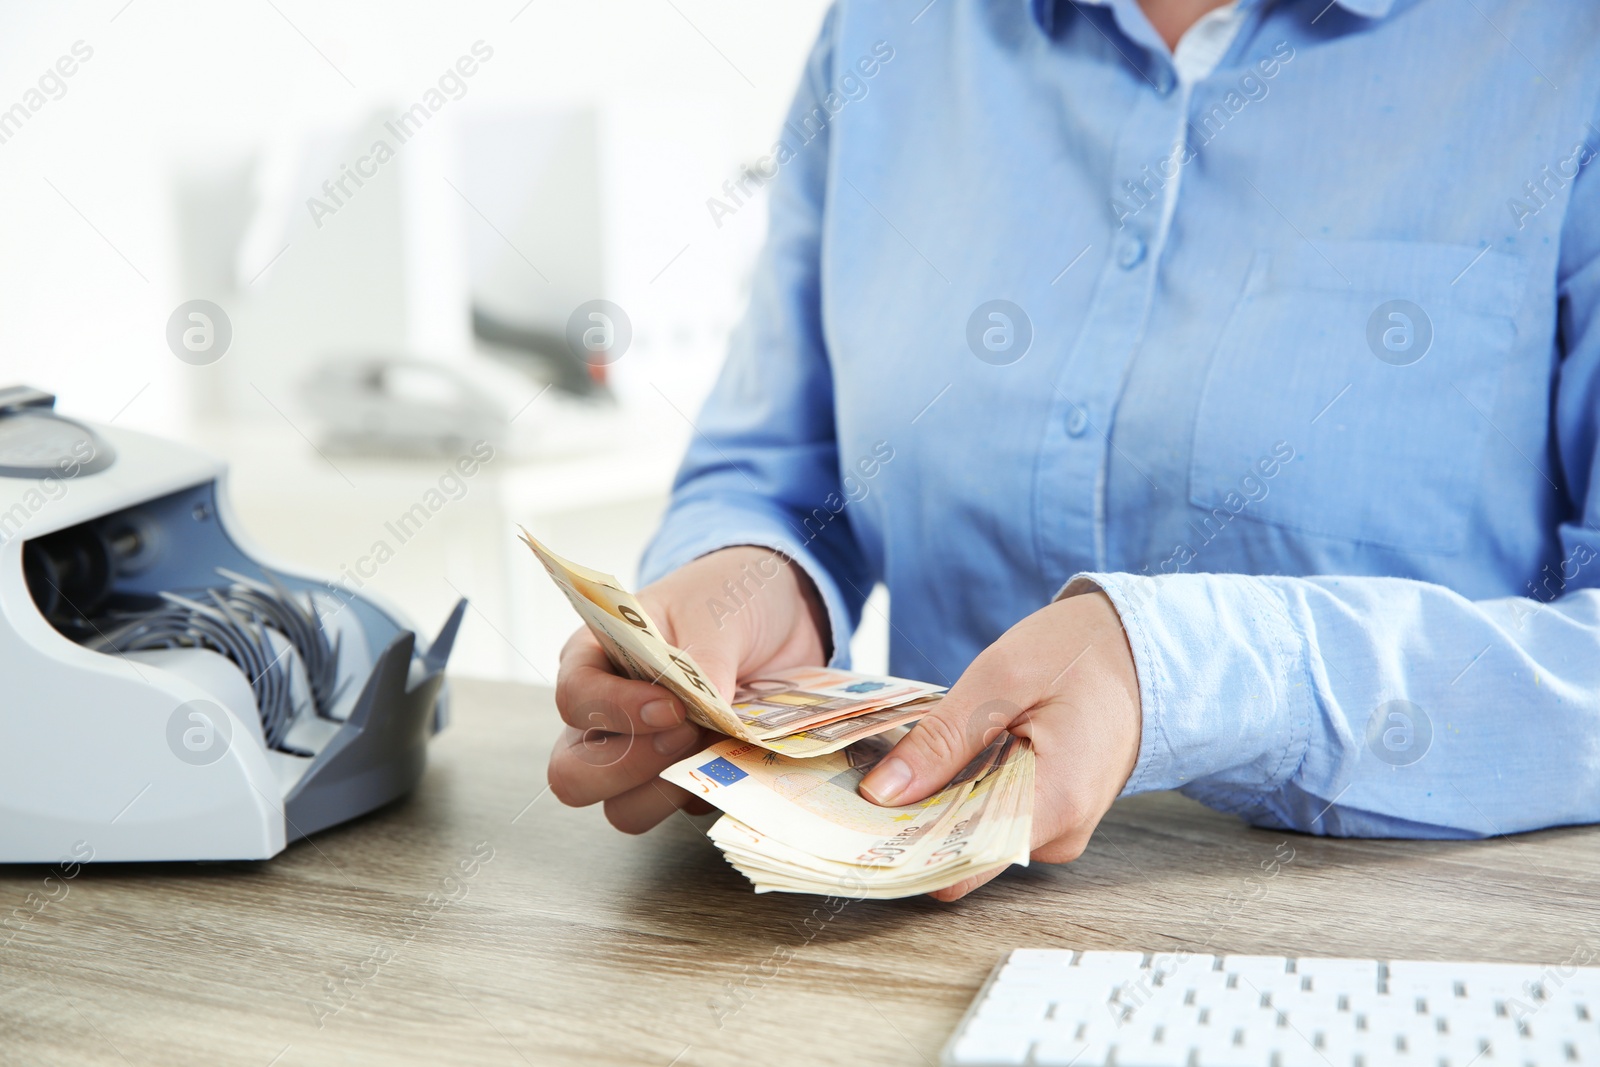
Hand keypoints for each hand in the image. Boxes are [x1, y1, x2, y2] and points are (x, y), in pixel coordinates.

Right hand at [546, 546, 828, 831]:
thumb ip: (704, 662)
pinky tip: (744, 758)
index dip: (615, 710)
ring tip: (714, 748)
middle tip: (685, 734)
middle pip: (573, 775)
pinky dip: (714, 792)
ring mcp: (645, 756)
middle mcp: (606, 716)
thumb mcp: (715, 613)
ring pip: (623, 809)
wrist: (783, 615)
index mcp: (594, 659)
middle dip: (626, 768)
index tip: (671, 707)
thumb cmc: (727, 599)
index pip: (575, 699)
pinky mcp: (689, 778)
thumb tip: (708, 711)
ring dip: (667, 791)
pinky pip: (686, 809)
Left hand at [858, 590, 1140, 901]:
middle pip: (962, 852)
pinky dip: (959, 794)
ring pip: (972, 835)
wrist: (1143, 646)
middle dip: (911, 822)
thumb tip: (881, 792)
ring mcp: (1057, 828)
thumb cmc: (1080, 652)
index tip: (852, 829)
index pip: (962, 865)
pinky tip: (936, 764)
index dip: (904, 850)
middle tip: (858, 786)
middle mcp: (1059, 834)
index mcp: (1054, 804)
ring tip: (893, 767)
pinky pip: (991, 817)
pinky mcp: (1049, 814)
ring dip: (934, 805)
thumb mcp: (1002, 677)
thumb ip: (943, 738)